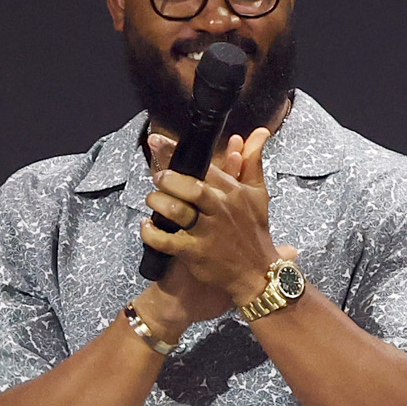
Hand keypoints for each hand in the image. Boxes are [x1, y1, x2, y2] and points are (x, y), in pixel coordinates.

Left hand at [141, 124, 278, 310]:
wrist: (258, 273)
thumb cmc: (254, 231)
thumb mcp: (257, 194)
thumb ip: (252, 161)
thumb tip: (259, 132)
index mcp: (232, 192)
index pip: (204, 166)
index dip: (176, 153)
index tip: (157, 142)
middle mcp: (220, 210)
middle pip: (190, 187)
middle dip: (167, 179)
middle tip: (157, 177)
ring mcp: (208, 233)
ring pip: (176, 211)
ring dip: (158, 202)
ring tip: (152, 200)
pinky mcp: (196, 253)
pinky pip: (166, 240)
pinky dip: (151, 232)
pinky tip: (147, 226)